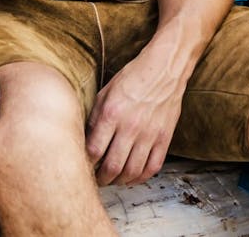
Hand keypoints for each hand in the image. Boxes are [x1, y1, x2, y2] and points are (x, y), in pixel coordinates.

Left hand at [86, 54, 183, 185]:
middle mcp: (130, 126)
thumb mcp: (105, 92)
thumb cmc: (133, 77)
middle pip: (112, 167)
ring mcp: (149, 134)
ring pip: (132, 171)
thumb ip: (95, 117)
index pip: (94, 150)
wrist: (164, 68)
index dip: (86, 163)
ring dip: (119, 181)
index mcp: (111, 113)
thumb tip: (85, 141)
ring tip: (113, 179)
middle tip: (97, 179)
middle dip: (101, 178)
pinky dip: (141, 178)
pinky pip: (152, 167)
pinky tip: (133, 177)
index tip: (84, 165)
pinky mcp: (164, 138)